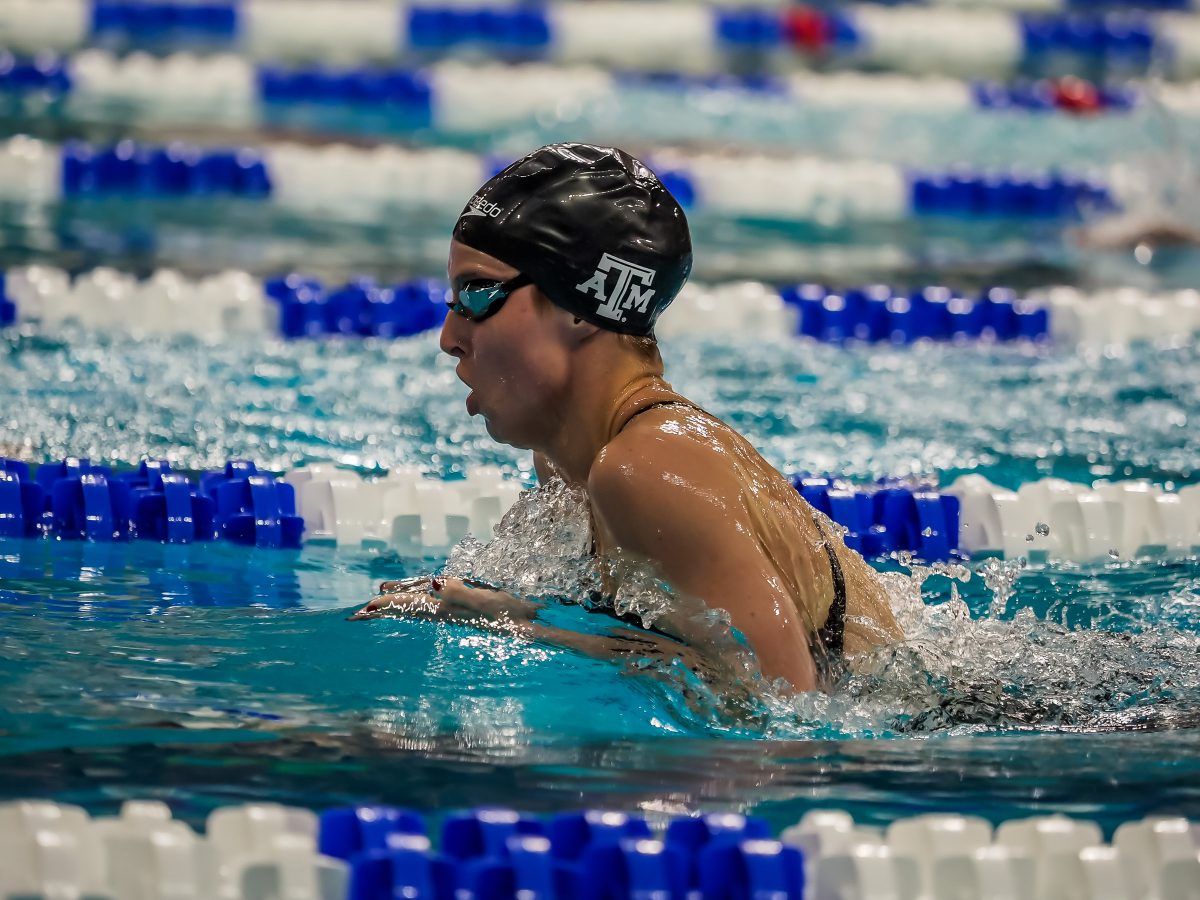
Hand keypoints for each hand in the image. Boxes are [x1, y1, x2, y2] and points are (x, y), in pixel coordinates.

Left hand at [350, 577, 541, 625]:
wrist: (533, 629)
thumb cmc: (511, 614)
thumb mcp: (487, 599)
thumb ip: (460, 592)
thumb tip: (434, 583)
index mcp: (447, 609)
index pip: (410, 605)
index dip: (387, 605)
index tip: (364, 609)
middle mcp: (447, 611)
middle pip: (408, 608)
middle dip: (385, 609)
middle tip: (358, 614)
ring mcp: (456, 610)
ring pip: (420, 605)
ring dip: (399, 602)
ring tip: (382, 597)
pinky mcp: (467, 607)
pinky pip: (435, 601)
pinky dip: (421, 596)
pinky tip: (424, 593)